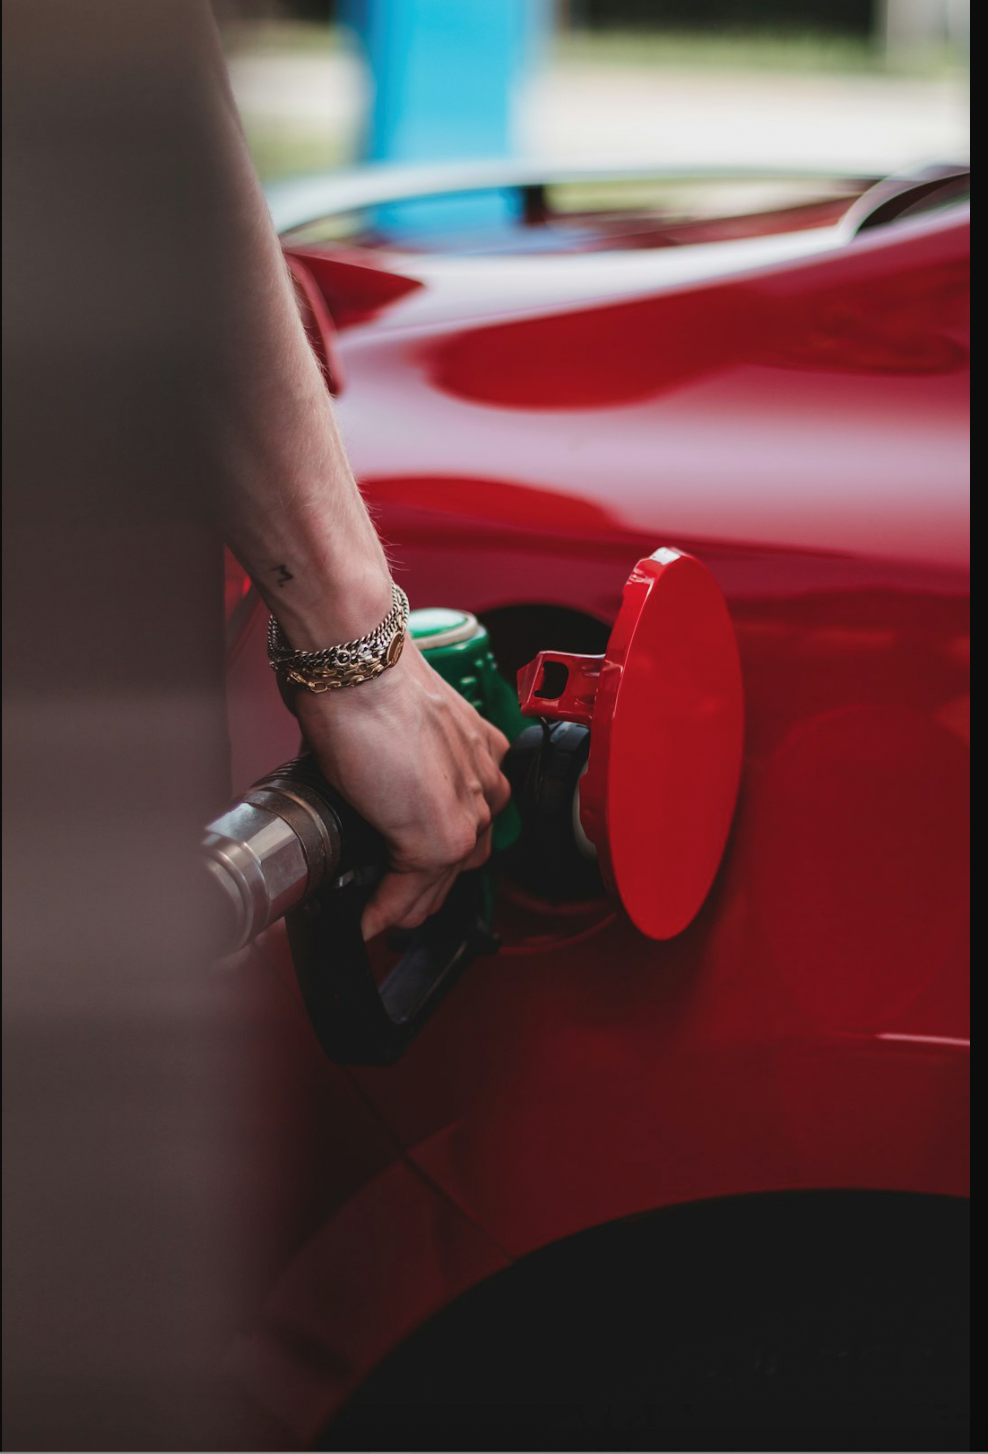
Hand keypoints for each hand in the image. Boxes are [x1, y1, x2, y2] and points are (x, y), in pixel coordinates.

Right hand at [295, 640, 510, 940]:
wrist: (360, 668)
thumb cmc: (370, 680)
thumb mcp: (405, 726)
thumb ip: (407, 759)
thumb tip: (374, 780)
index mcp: (483, 755)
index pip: (470, 822)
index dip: (438, 851)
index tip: (411, 866)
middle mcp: (486, 787)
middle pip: (462, 860)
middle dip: (425, 884)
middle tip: (390, 896)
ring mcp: (468, 816)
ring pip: (442, 883)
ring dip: (407, 902)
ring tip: (377, 911)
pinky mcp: (438, 839)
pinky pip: (410, 892)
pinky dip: (383, 911)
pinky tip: (364, 918)